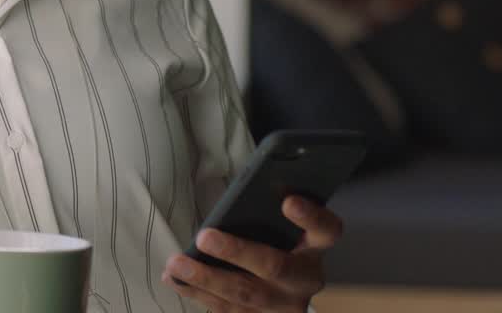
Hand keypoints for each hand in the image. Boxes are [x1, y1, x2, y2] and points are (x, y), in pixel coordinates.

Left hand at [162, 195, 343, 311]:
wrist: (283, 290)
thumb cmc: (275, 243)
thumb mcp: (279, 228)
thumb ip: (265, 215)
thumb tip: (231, 200)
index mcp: (315, 248)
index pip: (326, 230)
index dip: (310, 217)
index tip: (288, 201)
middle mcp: (305, 280)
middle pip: (275, 267)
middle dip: (236, 252)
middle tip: (204, 237)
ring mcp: (286, 306)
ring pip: (246, 295)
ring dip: (206, 279)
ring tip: (176, 264)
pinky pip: (229, 312)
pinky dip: (199, 294)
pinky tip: (176, 280)